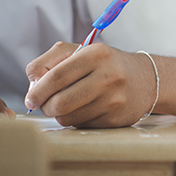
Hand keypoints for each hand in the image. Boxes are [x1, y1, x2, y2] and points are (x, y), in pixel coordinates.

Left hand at [25, 42, 156, 127]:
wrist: (145, 79)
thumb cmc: (105, 64)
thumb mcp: (82, 50)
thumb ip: (52, 59)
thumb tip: (32, 83)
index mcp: (96, 54)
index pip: (56, 76)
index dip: (37, 90)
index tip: (31, 98)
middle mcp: (108, 76)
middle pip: (59, 102)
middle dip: (45, 106)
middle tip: (45, 103)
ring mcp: (114, 100)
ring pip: (68, 117)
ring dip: (60, 113)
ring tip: (67, 103)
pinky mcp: (117, 119)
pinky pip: (82, 125)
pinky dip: (76, 119)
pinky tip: (86, 108)